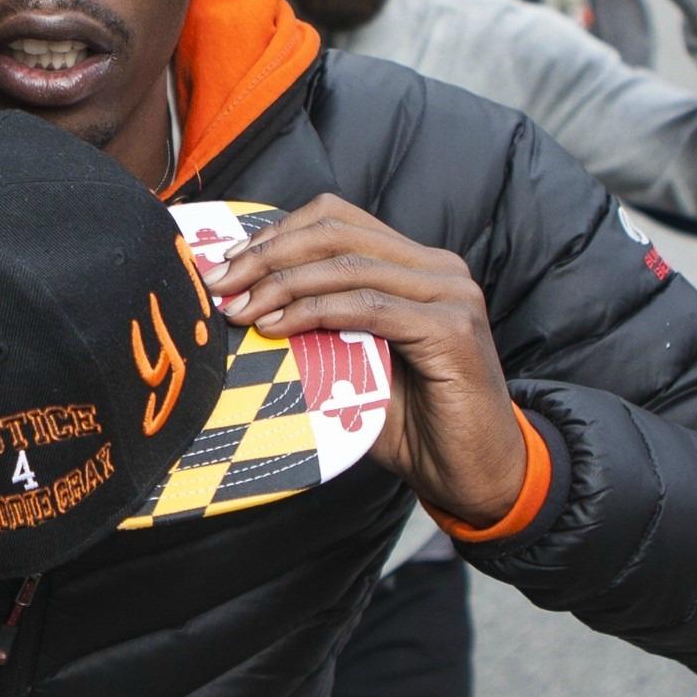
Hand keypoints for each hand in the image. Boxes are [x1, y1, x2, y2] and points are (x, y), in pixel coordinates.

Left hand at [195, 196, 525, 527]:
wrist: (476, 476)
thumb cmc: (415, 425)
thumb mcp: (355, 364)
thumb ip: (318, 328)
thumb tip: (244, 306)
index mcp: (417, 265)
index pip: (336, 220)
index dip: (277, 233)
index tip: (228, 264)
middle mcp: (438, 268)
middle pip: (336, 232)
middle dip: (268, 254)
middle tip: (220, 285)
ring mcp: (450, 294)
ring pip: (348, 265)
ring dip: (282, 284)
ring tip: (240, 309)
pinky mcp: (451, 329)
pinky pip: (369, 306)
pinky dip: (315, 311)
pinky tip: (278, 327)